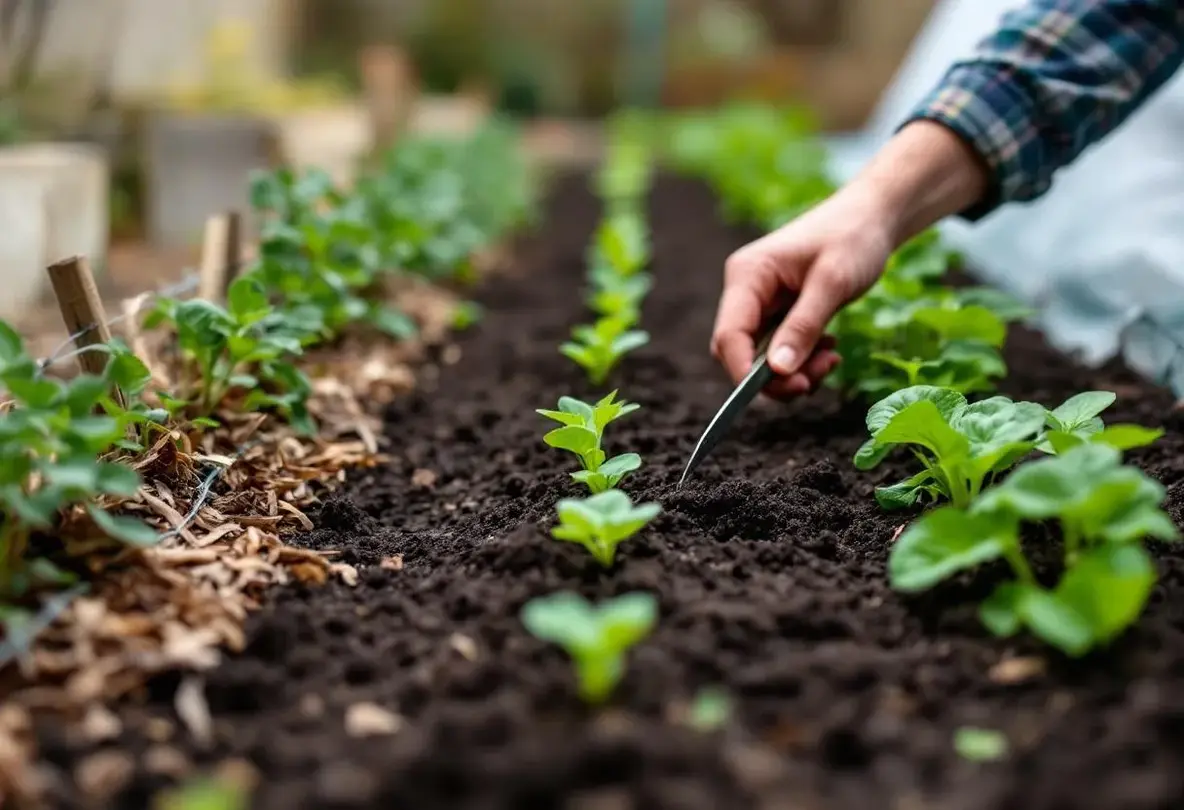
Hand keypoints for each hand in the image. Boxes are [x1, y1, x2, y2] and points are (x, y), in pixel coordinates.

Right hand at [711, 186, 892, 399]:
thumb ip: (803, 326)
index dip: (744, 371)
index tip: (780, 389)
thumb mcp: (832, 282)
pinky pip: (780, 350)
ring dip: (794, 370)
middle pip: (740, 352)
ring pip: (762, 357)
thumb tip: (778, 371)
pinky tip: (829, 350)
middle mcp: (747, 291)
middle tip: (813, 380)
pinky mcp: (780, 312)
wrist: (873, 217)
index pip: (729, 334)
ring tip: (831, 359)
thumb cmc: (852, 237)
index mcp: (748, 275)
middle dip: (774, 376)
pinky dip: (803, 360)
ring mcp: (762, 303)